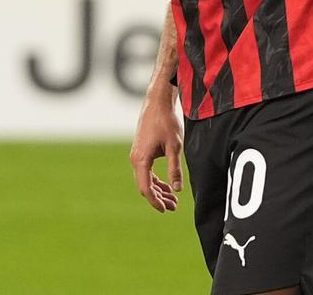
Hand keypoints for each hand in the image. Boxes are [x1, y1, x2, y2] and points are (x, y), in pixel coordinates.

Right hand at [129, 81, 183, 212]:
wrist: (158, 103)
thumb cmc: (166, 122)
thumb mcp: (174, 147)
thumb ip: (175, 168)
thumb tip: (177, 189)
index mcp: (141, 160)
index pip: (146, 188)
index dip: (155, 201)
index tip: (166, 210)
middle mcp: (135, 159)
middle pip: (145, 185)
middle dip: (159, 198)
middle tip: (174, 207)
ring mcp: (137, 155)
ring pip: (146, 179)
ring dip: (158, 189)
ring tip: (173, 199)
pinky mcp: (141, 150)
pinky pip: (147, 171)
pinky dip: (156, 179)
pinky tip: (167, 185)